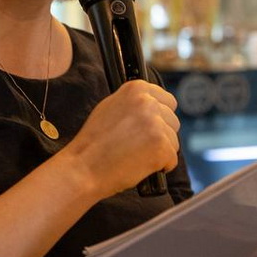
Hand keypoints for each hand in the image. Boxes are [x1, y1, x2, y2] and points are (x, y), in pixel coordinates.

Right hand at [63, 80, 179, 196]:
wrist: (82, 168)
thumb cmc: (93, 143)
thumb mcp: (110, 108)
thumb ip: (133, 103)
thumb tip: (154, 105)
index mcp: (136, 88)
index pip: (167, 101)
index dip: (159, 118)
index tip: (148, 129)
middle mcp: (147, 102)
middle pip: (173, 121)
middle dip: (160, 135)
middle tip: (137, 146)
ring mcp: (155, 123)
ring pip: (173, 141)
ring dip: (159, 151)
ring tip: (135, 156)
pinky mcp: (161, 146)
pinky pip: (172, 159)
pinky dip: (160, 167)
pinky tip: (140, 166)